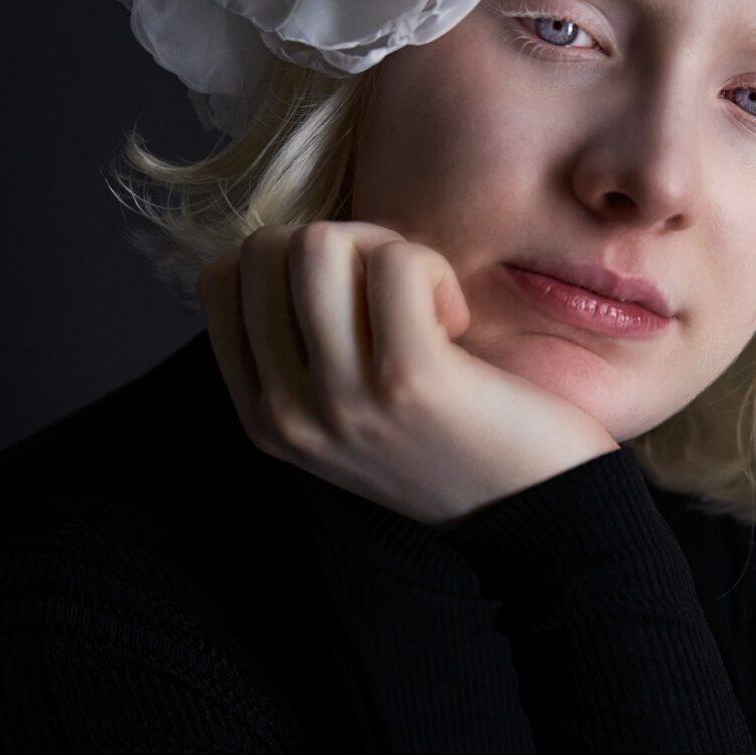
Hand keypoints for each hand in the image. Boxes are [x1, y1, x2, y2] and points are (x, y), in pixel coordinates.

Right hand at [196, 222, 620, 528]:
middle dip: (340, 243)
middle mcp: (287, 412)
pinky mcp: (409, 379)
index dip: (290, 257)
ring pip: (320, 243)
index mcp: (262, 415)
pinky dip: (433, 270)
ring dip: (387, 252)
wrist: (534, 513)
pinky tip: (455, 321)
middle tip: (397, 293)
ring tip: (426, 305)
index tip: (351, 297)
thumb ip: (306, 344)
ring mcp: (342, 399)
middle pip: (266, 248)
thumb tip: (297, 241)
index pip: (221, 279)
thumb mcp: (348, 410)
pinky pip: (397, 263)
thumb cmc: (452, 439)